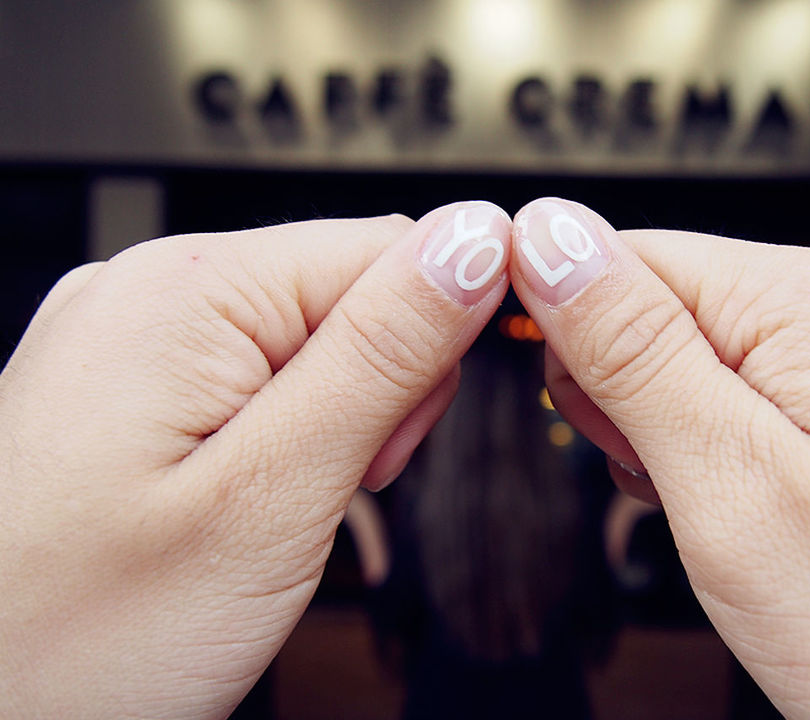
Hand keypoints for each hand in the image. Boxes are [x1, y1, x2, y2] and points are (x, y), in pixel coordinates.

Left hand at [0, 202, 510, 717]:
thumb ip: (384, 353)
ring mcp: (127, 337)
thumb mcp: (273, 494)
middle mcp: (148, 290)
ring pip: (309, 340)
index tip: (396, 446)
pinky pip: (251, 376)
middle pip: (350, 290)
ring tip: (279, 506)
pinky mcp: (125, 385)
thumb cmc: (81, 638)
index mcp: (188, 288)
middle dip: (380, 390)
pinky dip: (281, 435)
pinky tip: (246, 497)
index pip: (391, 247)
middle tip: (334, 487)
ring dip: (333, 420)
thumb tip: (476, 238)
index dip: (431, 346)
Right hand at [510, 198, 809, 717]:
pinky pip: (765, 411)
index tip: (587, 430)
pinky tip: (770, 526)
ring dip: (681, 446)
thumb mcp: (734, 489)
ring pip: (707, 370)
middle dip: (632, 406)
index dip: (570, 341)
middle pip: (662, 313)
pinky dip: (735, 467)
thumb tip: (548, 236)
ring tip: (737, 527)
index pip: (619, 255)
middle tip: (681, 497)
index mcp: (809, 301)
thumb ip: (631, 350)